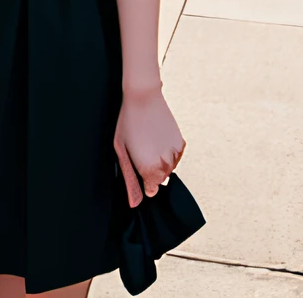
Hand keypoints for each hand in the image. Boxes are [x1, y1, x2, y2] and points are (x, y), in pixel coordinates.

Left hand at [114, 85, 184, 207]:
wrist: (144, 98)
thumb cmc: (127, 123)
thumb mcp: (121, 151)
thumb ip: (130, 178)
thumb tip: (135, 203)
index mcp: (148, 169)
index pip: (151, 190)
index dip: (144, 182)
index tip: (138, 168)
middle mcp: (165, 165)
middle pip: (160, 180)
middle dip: (151, 170)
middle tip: (140, 149)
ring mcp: (175, 154)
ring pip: (169, 168)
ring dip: (160, 161)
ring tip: (148, 141)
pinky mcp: (181, 144)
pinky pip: (176, 157)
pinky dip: (168, 152)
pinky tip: (157, 137)